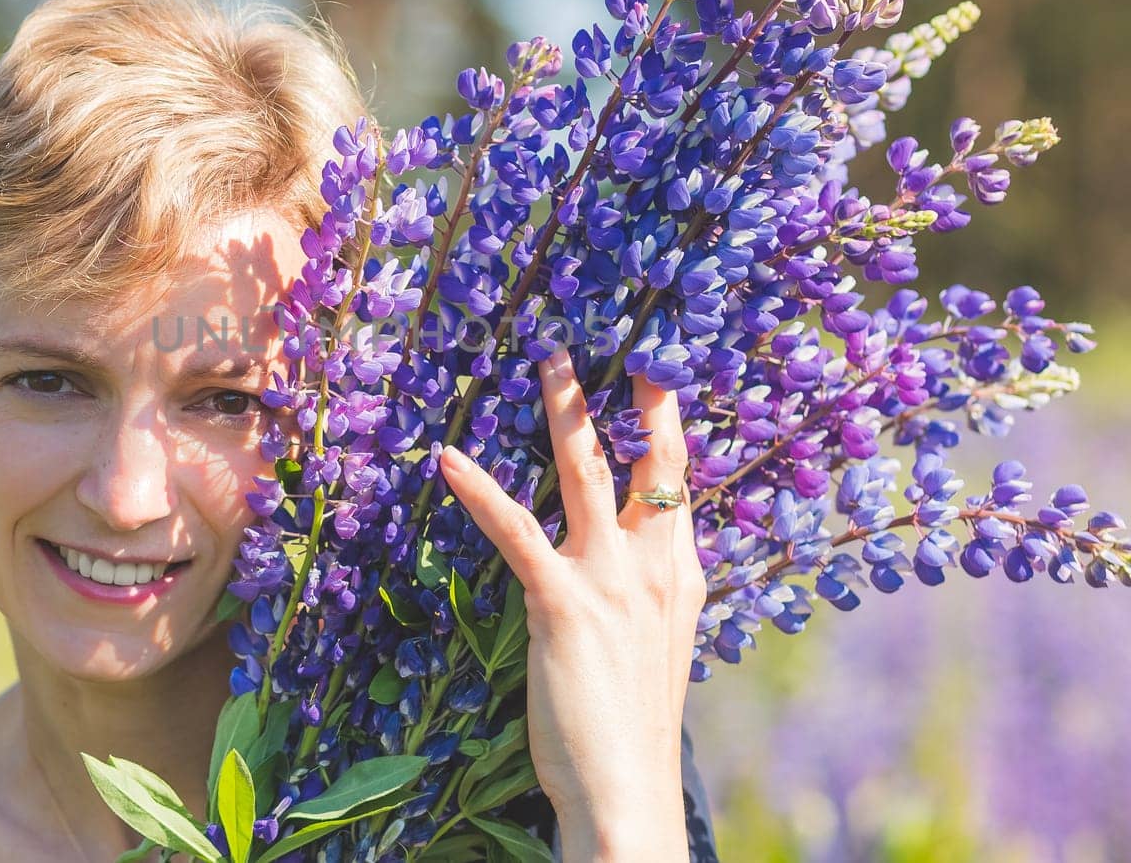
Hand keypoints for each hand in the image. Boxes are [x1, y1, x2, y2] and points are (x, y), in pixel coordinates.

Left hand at [438, 343, 704, 859]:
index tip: (658, 370)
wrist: (628, 790)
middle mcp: (655, 565)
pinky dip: (480, 489)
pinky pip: (516, 529)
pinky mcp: (562, 601)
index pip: (679, 480)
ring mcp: (611, 579)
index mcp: (680, 573)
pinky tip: (450, 459)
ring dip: (567, 410)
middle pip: (651, 459)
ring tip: (549, 361)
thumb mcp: (658, 642)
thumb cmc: (633, 723)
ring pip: (587, 471)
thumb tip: (636, 552)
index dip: (669, 423)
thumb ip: (650, 588)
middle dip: (636, 395)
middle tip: (619, 340)